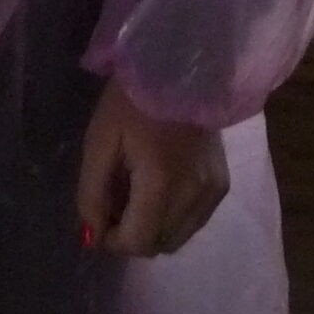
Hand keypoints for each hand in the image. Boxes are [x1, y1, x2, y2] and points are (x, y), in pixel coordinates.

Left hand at [75, 79, 228, 257]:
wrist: (179, 68)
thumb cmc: (130, 100)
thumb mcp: (99, 141)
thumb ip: (92, 193)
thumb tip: (91, 237)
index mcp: (163, 184)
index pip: (139, 242)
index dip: (112, 239)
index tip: (98, 216)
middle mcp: (196, 196)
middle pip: (159, 245)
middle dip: (131, 233)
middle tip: (114, 199)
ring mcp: (214, 192)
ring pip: (177, 237)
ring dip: (152, 227)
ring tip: (135, 189)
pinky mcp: (222, 184)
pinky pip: (194, 221)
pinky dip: (172, 217)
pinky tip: (158, 186)